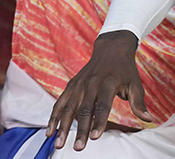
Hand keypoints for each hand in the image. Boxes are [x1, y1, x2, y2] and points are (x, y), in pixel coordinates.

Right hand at [48, 30, 151, 149]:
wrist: (109, 50)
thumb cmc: (124, 70)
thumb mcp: (135, 84)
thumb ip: (138, 102)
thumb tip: (147, 119)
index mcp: (105, 83)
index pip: (102, 106)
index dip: (98, 122)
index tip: (94, 137)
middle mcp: (88, 84)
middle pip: (82, 110)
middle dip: (78, 130)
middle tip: (77, 148)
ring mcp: (77, 85)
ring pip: (67, 108)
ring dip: (61, 126)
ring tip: (58, 143)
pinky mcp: (70, 86)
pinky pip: (60, 103)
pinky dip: (54, 117)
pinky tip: (50, 131)